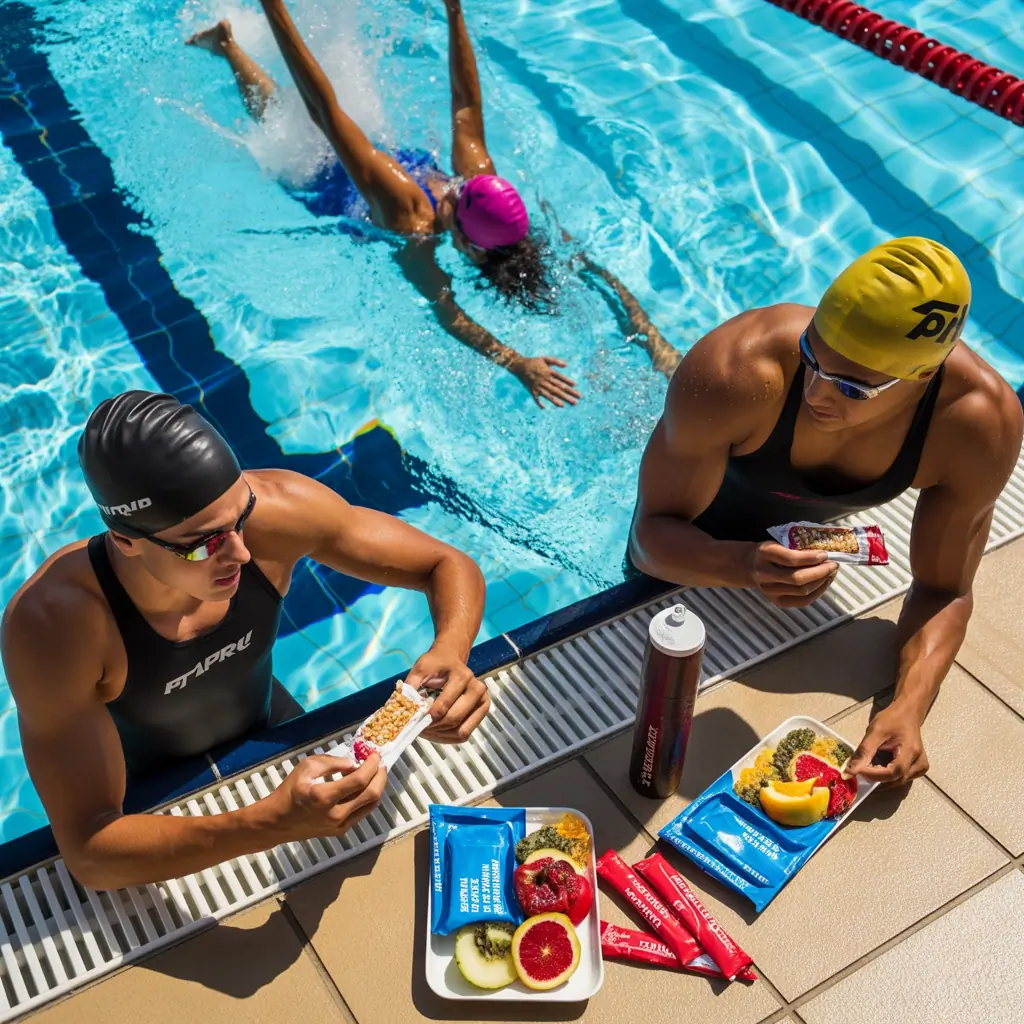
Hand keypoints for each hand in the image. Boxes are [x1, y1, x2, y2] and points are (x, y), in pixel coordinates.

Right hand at [264, 752, 386, 841]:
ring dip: (378, 787)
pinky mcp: (341, 831)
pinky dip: (368, 798)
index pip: (359, 780)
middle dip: (380, 775)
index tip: (375, 755)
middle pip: (371, 794)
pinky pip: (363, 813)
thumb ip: (332, 762)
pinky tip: (364, 787)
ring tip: (375, 773)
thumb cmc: (289, 791)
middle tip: (379, 763)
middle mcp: (335, 814)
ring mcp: (339, 825)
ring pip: (371, 805)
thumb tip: (354, 763)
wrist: (277, 822)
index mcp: (324, 796)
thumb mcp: (306, 767)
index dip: (372, 765)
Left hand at [407, 644, 490, 743]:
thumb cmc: (435, 664)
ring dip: (441, 735)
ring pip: (461, 731)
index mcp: (462, 676)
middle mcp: (477, 689)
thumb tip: (403, 708)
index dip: (428, 717)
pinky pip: (465, 734)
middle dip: (434, 727)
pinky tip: (437, 731)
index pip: (444, 706)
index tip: (415, 720)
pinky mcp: (482, 711)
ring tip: (427, 730)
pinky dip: (449, 737)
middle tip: (419, 728)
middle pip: (453, 719)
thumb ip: (411, 686)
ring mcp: (482, 701)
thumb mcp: (421, 669)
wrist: (450, 658)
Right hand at [510, 356, 580, 408]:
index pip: (560, 378)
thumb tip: (566, 365)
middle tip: (576, 400)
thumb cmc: (534, 361)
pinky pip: (535, 398)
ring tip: (564, 405)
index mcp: (548, 372)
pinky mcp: (532, 390)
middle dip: (567, 395)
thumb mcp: (545, 358)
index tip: (575, 386)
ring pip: (548, 394)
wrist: (519, 365)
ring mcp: (538, 386)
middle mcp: (544, 380)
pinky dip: (539, 402)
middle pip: (558, 388)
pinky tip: (544, 408)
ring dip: (556, 400)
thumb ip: (556, 361)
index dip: (568, 382)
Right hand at [744, 541, 837, 606]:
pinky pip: (803, 601)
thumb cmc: (768, 552)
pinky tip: (824, 583)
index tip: (825, 554)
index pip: (791, 560)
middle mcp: (764, 575)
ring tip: (831, 573)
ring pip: (802, 591)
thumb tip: (823, 555)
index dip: (811, 558)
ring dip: (822, 582)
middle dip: (820, 572)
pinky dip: (818, 593)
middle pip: (797, 579)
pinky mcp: (777, 602)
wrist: (748, 567)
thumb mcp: (776, 543)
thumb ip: (795, 548)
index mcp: (764, 554)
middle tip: (833, 565)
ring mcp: (770, 591)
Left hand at [846, 703, 928, 785]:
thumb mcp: (875, 731)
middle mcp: (920, 763)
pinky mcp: (917, 770)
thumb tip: (850, 771)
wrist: (907, 714)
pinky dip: (885, 775)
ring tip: (868, 765)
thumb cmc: (892, 719)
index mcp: (911, 751)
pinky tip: (877, 766)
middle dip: (875, 777)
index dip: (874, 775)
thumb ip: (864, 751)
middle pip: (895, 779)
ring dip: (879, 777)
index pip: (893, 771)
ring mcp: (920, 768)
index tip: (857, 770)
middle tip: (859, 768)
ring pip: (896, 781)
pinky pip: (899, 778)